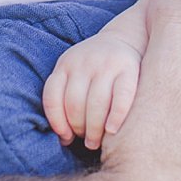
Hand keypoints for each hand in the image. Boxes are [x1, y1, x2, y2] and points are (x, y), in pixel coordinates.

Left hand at [43, 32, 141, 150]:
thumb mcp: (75, 73)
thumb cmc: (96, 68)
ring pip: (96, 104)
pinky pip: (121, 98)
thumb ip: (66, 99)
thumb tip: (64, 140)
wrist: (125, 37)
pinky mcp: (128, 69)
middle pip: (75, 104)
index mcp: (65, 64)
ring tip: (97, 142)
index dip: (57, 122)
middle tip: (87, 141)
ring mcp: (106, 64)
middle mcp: (83, 62)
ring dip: (95, 130)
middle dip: (79, 129)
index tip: (66, 138)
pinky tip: (112, 131)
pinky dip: (115, 118)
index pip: (52, 97)